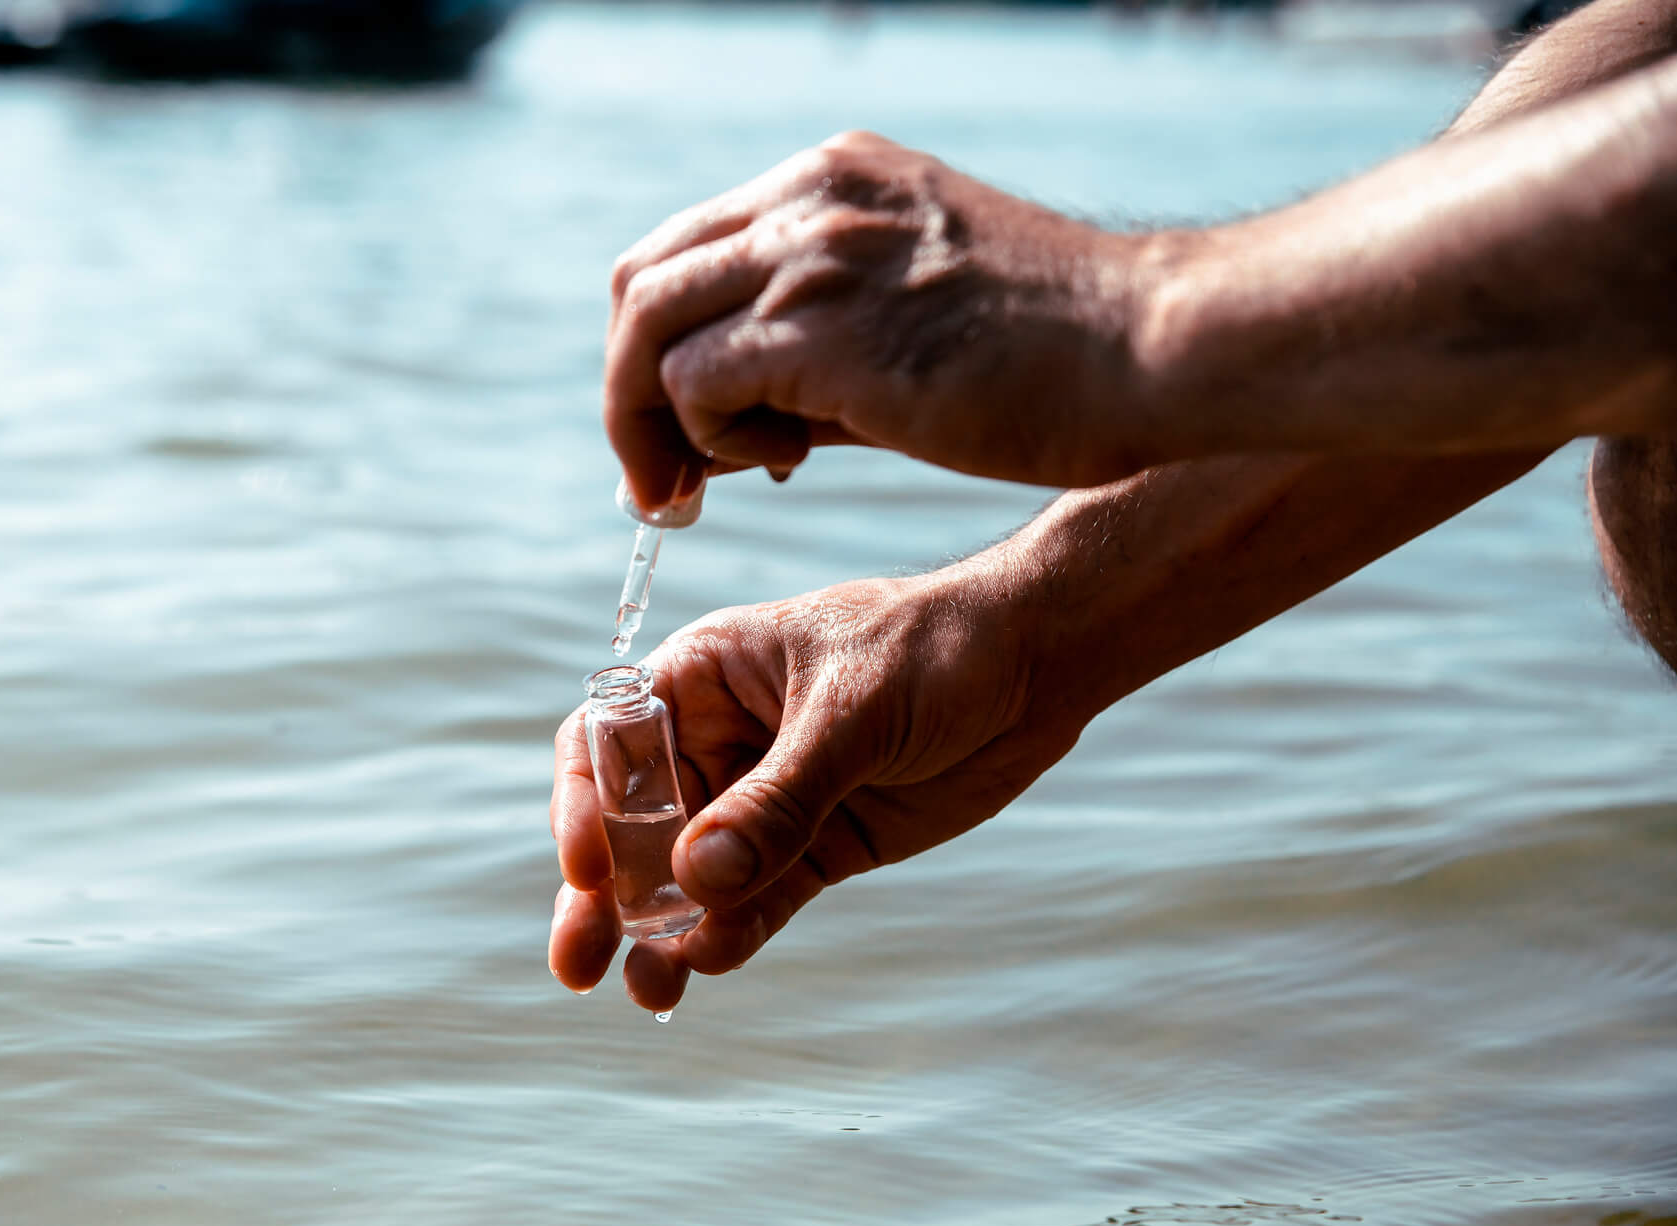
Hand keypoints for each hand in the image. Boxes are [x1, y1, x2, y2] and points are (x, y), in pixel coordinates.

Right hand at [548, 561, 1087, 1013]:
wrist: (1038, 662)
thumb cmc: (937, 646)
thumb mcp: (853, 713)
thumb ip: (780, 799)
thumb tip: (700, 880)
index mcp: (703, 677)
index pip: (609, 743)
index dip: (584, 807)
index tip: (591, 869)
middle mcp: (720, 740)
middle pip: (637, 826)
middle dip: (607, 897)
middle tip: (577, 963)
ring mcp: (767, 800)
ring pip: (694, 877)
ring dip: (663, 932)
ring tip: (648, 989)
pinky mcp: (818, 847)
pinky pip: (759, 900)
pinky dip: (733, 933)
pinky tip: (711, 963)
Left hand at [605, 130, 1153, 513]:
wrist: (1154, 350)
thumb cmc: (1058, 357)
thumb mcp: (914, 320)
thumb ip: (814, 354)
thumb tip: (725, 431)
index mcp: (833, 178)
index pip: (684, 249)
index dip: (658, 346)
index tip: (683, 430)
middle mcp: (809, 196)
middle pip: (641, 280)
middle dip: (628, 387)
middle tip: (659, 477)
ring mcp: (812, 252)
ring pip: (646, 327)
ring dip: (648, 423)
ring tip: (692, 491)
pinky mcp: (821, 329)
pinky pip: (693, 382)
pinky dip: (705, 437)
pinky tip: (775, 465)